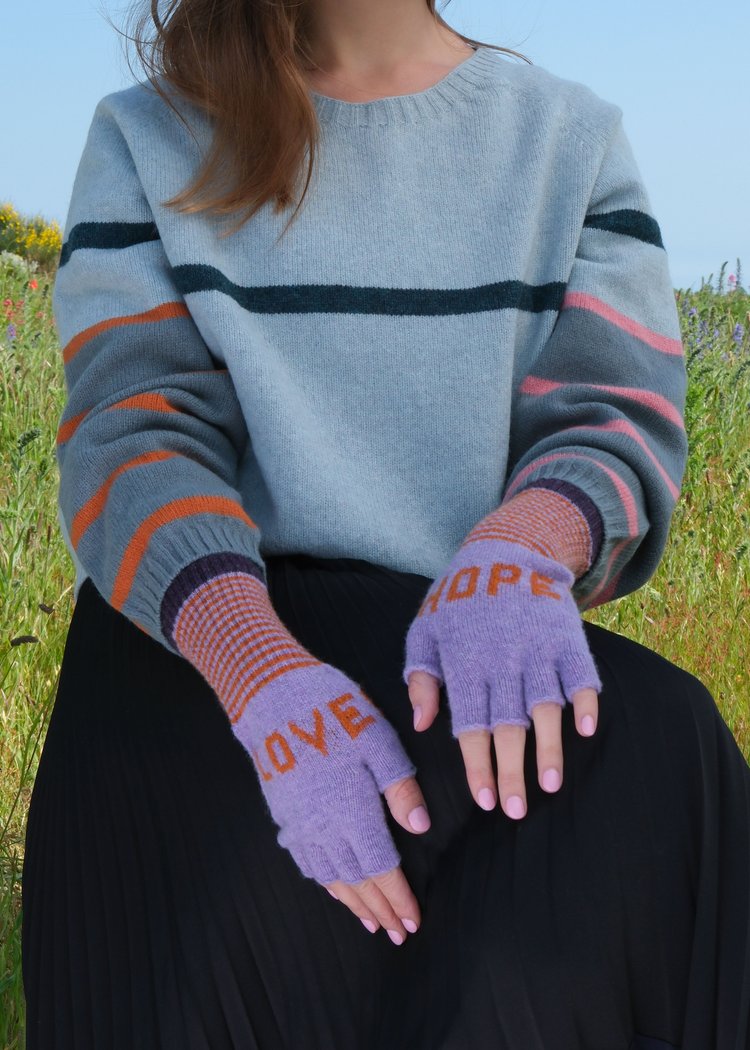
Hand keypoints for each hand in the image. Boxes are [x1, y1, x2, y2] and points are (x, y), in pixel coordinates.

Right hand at [232, 660, 431, 944]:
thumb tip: (419, 829)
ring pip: (329, 876)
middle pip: (356, 880)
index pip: (380, 867)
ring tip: (370, 922)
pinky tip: (333, 887)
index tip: (413, 922)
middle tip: (398, 933)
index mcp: (352, 809)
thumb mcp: (378, 740)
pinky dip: (325, 882)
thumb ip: (400, 788)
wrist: (272, 696)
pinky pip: (306, 860)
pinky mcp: (283, 813)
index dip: (397, 898)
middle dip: (379, 909)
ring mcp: (298, 822)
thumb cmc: (333, 710)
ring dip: (352, 903)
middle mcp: (323, 825)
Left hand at [402, 538, 601, 819]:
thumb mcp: (425, 630)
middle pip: (507, 727)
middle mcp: (503, 661)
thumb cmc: (458, 599)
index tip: (483, 800)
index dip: (477, 765)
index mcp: (466, 664)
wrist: (506, 550)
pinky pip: (580, 676)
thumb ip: (421, 678)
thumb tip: (421, 725)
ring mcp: (538, 650)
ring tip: (548, 785)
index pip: (470, 726)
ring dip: (548, 749)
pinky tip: (583, 732)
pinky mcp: (566, 639)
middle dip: (510, 772)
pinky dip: (584, 703)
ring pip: (545, 708)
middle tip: (514, 811)